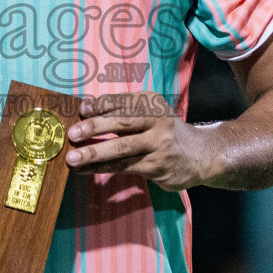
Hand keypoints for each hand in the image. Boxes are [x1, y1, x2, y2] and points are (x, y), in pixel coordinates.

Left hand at [64, 92, 220, 190]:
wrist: (200, 155)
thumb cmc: (165, 132)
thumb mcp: (150, 114)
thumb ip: (123, 111)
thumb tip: (85, 109)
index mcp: (153, 103)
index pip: (122, 101)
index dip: (99, 105)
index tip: (80, 110)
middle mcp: (158, 121)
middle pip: (122, 122)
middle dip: (94, 128)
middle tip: (72, 134)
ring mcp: (158, 146)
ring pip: (122, 149)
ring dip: (94, 153)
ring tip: (73, 158)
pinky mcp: (156, 167)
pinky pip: (124, 167)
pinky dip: (101, 169)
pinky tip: (85, 170)